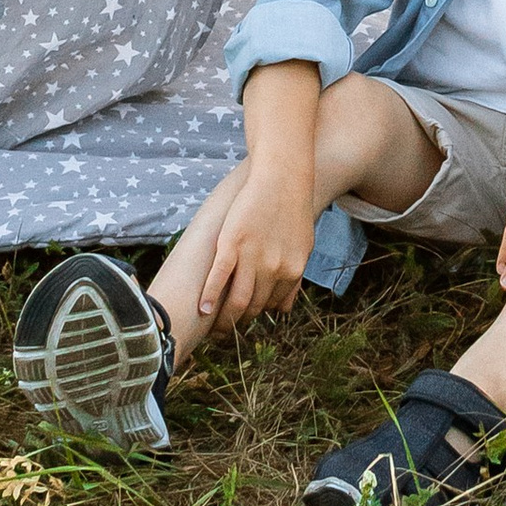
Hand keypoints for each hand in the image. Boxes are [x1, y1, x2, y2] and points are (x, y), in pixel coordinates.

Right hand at [193, 165, 318, 331]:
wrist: (282, 177)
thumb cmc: (293, 211)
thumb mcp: (303, 247)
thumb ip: (292, 278)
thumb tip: (282, 310)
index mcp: (292, 271)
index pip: (270, 306)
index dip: (254, 316)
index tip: (241, 321)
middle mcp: (274, 269)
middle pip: (252, 307)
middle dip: (237, 321)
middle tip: (223, 328)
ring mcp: (252, 257)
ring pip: (236, 300)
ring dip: (223, 318)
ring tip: (211, 325)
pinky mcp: (232, 244)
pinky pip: (219, 278)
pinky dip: (209, 297)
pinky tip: (202, 309)